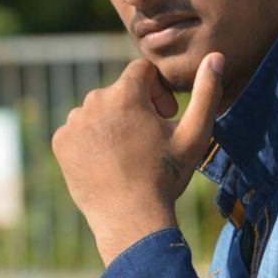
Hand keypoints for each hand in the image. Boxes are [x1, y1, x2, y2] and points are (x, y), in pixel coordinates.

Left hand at [52, 53, 223, 264]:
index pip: (142, 71)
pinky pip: (80, 129)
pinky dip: (93, 140)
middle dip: (136, 108)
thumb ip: (206, 92)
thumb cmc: (166, 176)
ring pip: (99, 110)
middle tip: (150, 141)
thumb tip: (216, 57)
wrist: (130, 219)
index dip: (158, 91)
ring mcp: (73, 123)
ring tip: (129, 154)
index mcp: (125, 94)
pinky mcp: (61, 142)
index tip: (165, 118)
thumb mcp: (195, 134)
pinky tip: (109, 162)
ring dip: (114, 123)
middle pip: (120, 92)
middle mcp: (93, 102)